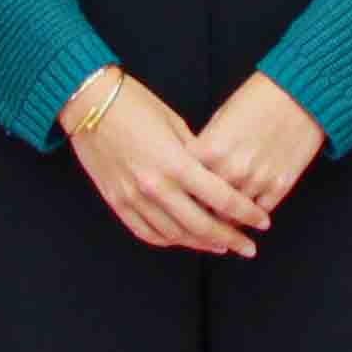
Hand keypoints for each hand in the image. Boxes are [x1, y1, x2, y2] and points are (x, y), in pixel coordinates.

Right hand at [62, 68, 271, 252]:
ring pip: (175, 235)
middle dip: (230, 239)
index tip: (262, 222)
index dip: (246, 214)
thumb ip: (197, 154)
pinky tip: (184, 239)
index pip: (221, 198)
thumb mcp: (175, 122)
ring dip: (201, 243)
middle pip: (202, 225)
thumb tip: (217, 175)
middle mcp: (156, 186)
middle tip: (247, 248)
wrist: (89, 103)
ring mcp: (134, 198)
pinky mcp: (117, 202)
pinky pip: (147, 232)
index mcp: (176, 163)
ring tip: (220, 245)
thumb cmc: (135, 104)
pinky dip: (169, 240)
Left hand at [186, 70, 324, 231]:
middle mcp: (231, 169)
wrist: (299, 94)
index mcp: (210, 149)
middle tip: (200, 215)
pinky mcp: (280, 186)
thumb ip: (205, 149)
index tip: (182, 197)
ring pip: (232, 216)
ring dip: (226, 218)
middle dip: (201, 212)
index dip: (182, 193)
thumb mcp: (220, 118)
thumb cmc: (256, 100)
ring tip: (224, 218)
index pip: (185, 185)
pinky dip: (251, 217)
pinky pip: (259, 214)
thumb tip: (194, 174)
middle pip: (205, 207)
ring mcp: (257, 180)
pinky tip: (247, 215)